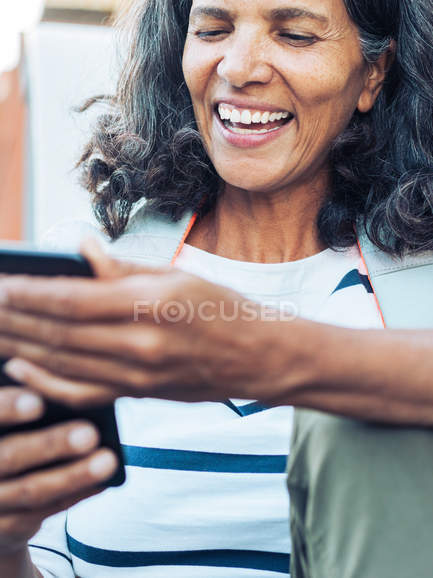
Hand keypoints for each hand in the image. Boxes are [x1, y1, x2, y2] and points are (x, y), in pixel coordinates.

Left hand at [0, 240, 288, 405]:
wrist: (257, 357)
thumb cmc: (223, 307)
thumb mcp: (178, 274)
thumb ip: (123, 266)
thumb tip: (81, 248)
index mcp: (150, 305)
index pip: (73, 299)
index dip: (30, 292)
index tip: (2, 282)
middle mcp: (139, 345)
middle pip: (58, 333)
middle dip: (14, 318)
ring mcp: (136, 377)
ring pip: (61, 364)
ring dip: (21, 346)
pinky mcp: (136, 395)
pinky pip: (80, 393)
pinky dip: (44, 383)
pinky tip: (19, 369)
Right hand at [0, 386, 117, 555]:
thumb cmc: (9, 441)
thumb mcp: (9, 427)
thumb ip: (23, 407)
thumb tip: (62, 394)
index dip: (8, 408)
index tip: (39, 402)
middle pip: (8, 457)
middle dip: (51, 445)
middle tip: (90, 434)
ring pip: (31, 490)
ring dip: (73, 476)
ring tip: (107, 460)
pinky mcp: (5, 528)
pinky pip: (44, 512)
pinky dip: (75, 495)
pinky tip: (102, 483)